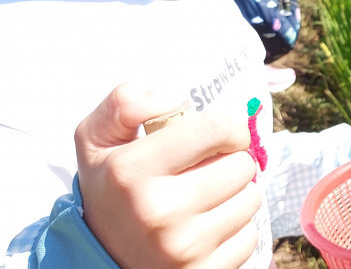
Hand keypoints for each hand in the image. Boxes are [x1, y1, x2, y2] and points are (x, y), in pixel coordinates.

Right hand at [76, 83, 259, 268]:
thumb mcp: (98, 138)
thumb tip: (174, 98)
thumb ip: (126, 102)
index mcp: (131, 170)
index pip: (216, 128)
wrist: (100, 256)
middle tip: (204, 170)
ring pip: (251, 199)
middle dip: (229, 161)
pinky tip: (206, 227)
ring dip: (236, 193)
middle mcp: (157, 211)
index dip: (228, 126)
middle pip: (242, 165)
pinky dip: (235, 229)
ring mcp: (182, 248)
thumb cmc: (112, 187)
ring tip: (205, 198)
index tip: (220, 135)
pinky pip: (249, 236)